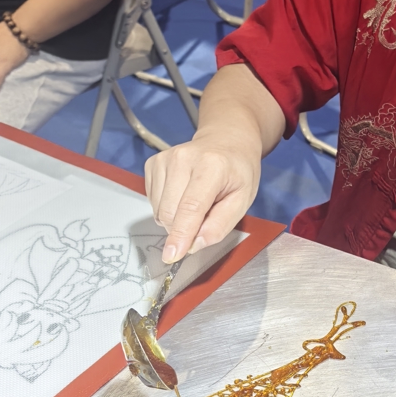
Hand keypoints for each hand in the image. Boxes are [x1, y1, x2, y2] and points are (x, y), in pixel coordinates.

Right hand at [145, 127, 261, 263]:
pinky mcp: (153, 163)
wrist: (225, 140)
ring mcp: (164, 159)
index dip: (181, 234)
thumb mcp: (242, 200)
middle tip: (203, 218)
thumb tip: (194, 245)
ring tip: (195, 203)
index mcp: (211, 166)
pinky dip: (167, 207)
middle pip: (170, 213)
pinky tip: (182, 195)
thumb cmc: (237, 172)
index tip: (172, 255)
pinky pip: (152, 202)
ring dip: (175, 219)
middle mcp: (183, 158)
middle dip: (183, 229)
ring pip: (159, 210)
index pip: (191, 206)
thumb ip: (220, 225)